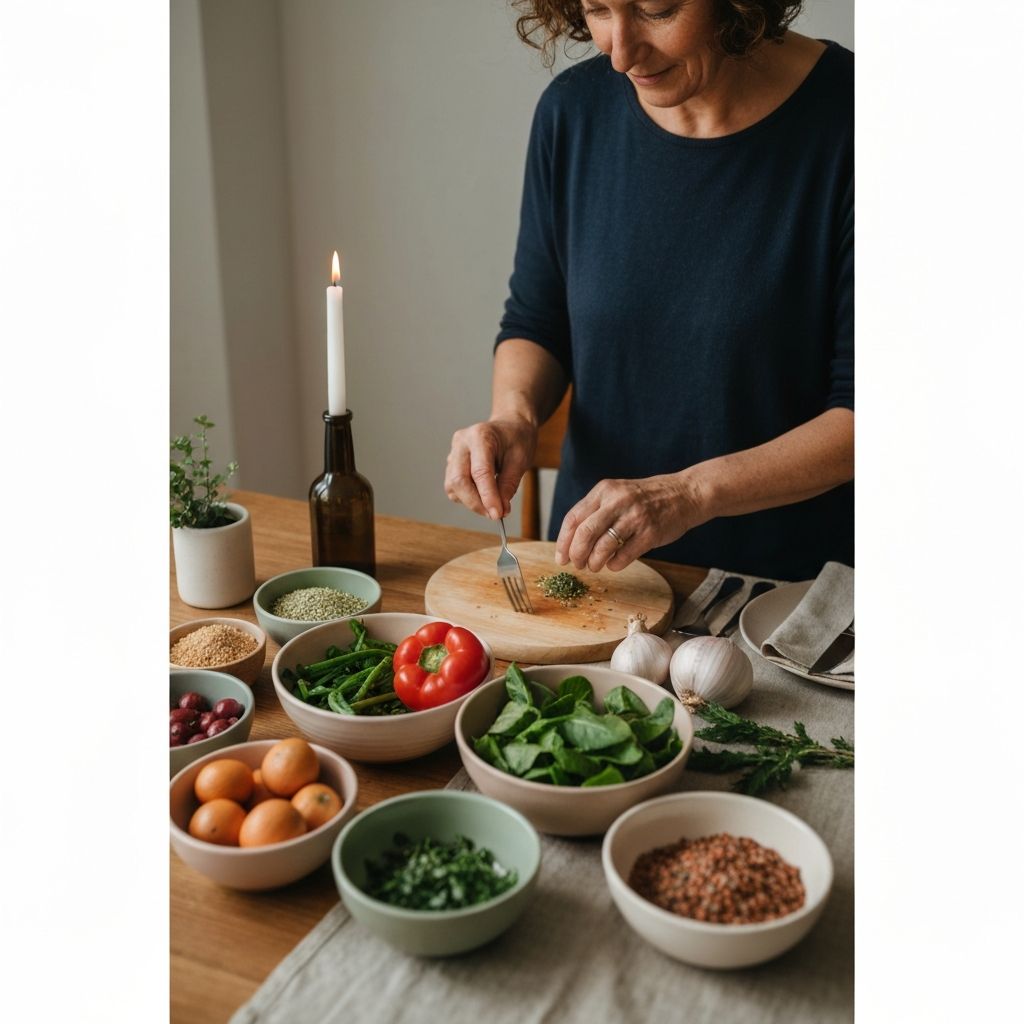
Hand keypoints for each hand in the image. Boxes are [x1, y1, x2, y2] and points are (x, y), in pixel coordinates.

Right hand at [444, 416, 536, 519]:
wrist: (509, 426)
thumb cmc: (516, 439)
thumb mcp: (521, 459)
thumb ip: (509, 484)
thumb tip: (500, 510)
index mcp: (480, 435)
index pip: (480, 471)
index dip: (488, 496)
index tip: (498, 514)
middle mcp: (461, 443)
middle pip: (459, 480)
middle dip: (476, 503)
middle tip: (496, 514)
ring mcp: (453, 453)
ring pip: (453, 486)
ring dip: (471, 502)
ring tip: (492, 503)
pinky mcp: (451, 464)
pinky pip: (453, 487)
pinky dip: (467, 497)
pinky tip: (483, 494)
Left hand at [555, 473, 704, 571]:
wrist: (684, 494)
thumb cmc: (645, 498)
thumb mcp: (617, 493)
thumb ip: (595, 511)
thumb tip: (570, 541)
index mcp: (604, 490)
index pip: (573, 518)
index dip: (563, 542)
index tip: (561, 558)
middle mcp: (617, 502)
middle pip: (584, 534)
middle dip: (576, 555)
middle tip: (577, 565)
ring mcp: (635, 517)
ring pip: (603, 547)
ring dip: (594, 563)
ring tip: (594, 566)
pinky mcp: (650, 533)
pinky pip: (623, 556)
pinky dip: (614, 565)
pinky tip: (613, 564)